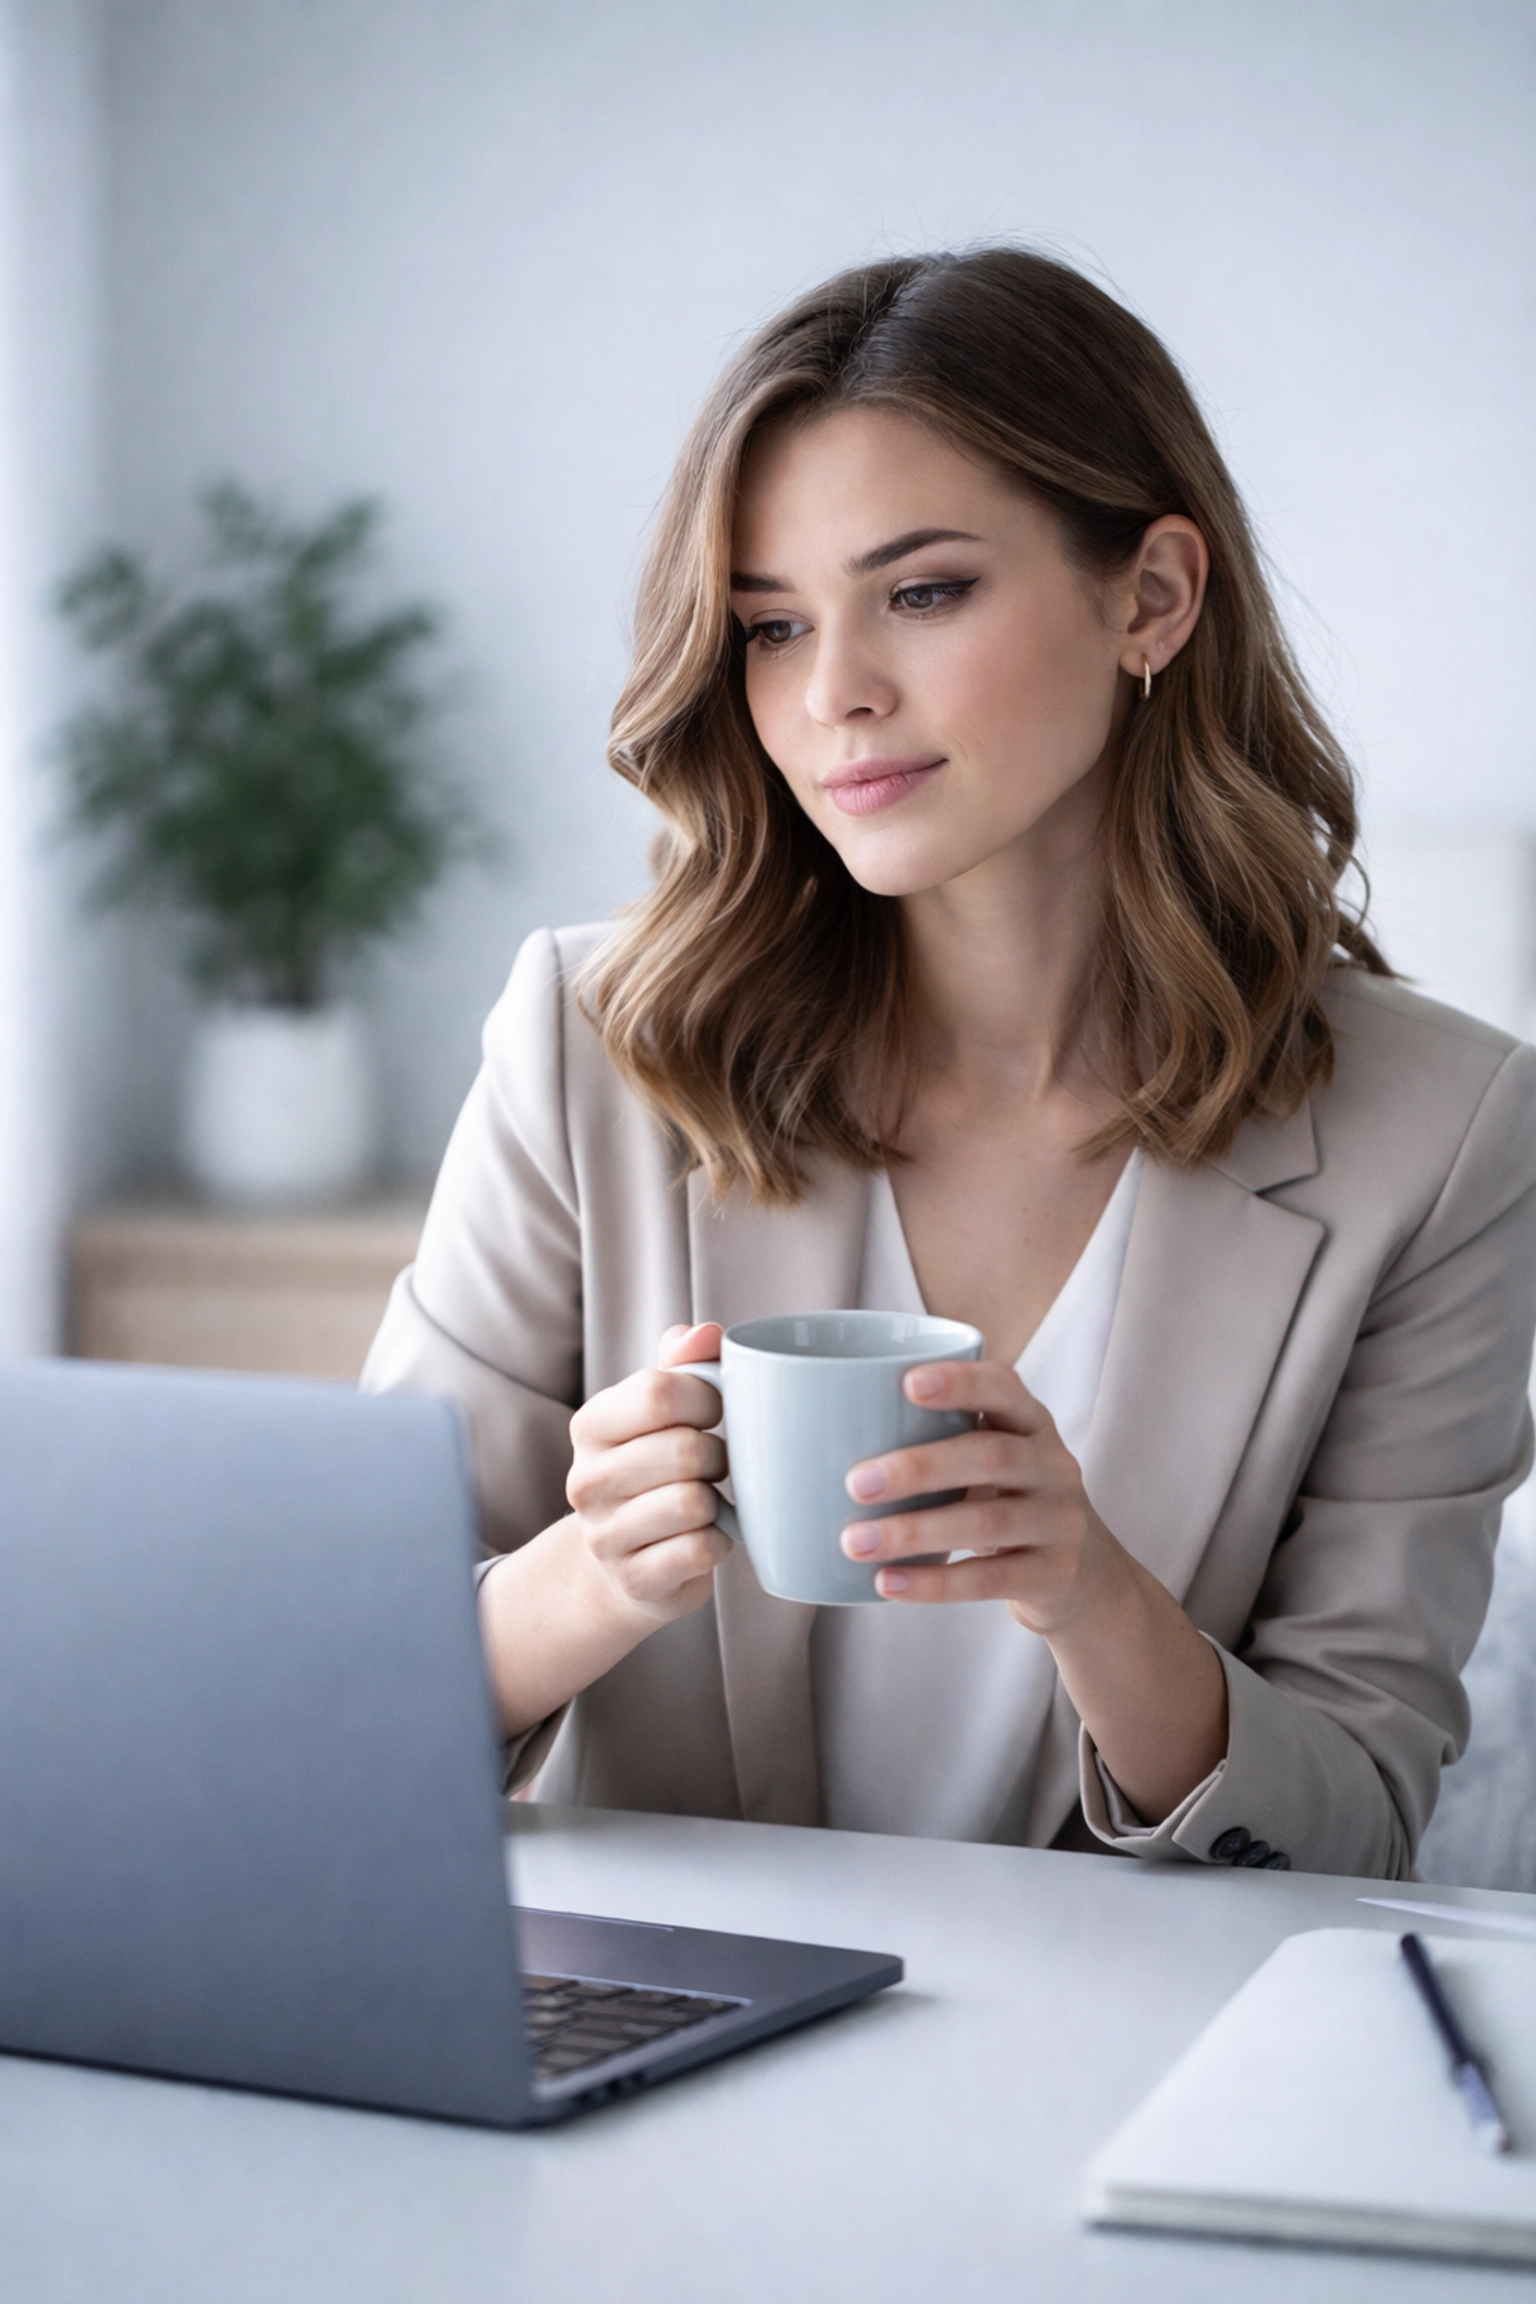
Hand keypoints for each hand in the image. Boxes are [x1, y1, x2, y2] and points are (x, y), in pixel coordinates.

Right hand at [564, 1322, 733, 1627]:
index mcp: (591, 1426)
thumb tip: (704, 1333)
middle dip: (719, 1455)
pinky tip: (708, 1537)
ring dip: (718, 1501)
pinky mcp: (634, 1581)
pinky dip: (719, 1543)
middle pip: (684, 1450)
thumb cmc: (654, 1473)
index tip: (717, 1410)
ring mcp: (605, 1537)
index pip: (658, 1392)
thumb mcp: (659, 1415)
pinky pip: (700, 1551)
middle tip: (716, 1464)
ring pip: (693, 1502)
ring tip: (708, 1501)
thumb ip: (681, 1366)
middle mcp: (587, 1481)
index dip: (708, 1397)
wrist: (623, 1564)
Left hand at [839, 1358, 1118, 1629]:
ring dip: (914, 1532)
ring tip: (855, 1543)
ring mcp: (1061, 1520)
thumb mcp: (989, 1464)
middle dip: (918, 1467)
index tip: (906, 1383)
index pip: (1004, 1388)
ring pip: (987, 1520)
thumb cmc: (1006, 1504)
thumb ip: (935, 1443)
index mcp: (1031, 1423)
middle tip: (854, 1483)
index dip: (960, 1382)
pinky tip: (888, 1583)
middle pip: (989, 1456)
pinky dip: (935, 1583)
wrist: (1083, 1578)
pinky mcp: (1056, 1574)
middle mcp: (1054, 1464)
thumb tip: (811, 1441)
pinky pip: (992, 1578)